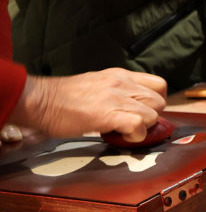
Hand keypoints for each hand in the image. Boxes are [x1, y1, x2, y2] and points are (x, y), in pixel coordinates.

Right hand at [10, 68, 166, 141]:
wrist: (39, 100)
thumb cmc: (63, 98)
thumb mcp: (98, 86)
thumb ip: (118, 93)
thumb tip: (133, 107)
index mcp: (121, 75)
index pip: (159, 84)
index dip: (156, 102)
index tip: (143, 112)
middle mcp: (122, 83)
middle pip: (159, 100)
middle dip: (151, 116)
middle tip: (132, 124)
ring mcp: (116, 97)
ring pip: (153, 114)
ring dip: (143, 127)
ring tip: (123, 130)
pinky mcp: (108, 113)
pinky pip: (139, 125)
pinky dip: (135, 135)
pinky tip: (120, 135)